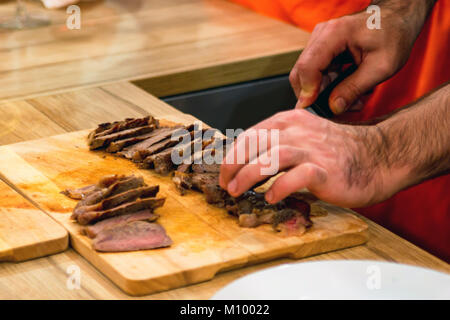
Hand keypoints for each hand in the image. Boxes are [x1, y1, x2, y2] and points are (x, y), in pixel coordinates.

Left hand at [219, 109, 398, 207]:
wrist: (377, 158)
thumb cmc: (338, 152)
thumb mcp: (303, 138)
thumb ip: (279, 145)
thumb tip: (249, 163)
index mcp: (290, 121)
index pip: (251, 134)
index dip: (232, 154)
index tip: (224, 172)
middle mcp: (299, 131)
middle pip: (256, 143)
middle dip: (233, 165)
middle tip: (226, 184)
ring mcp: (313, 149)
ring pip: (272, 157)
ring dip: (249, 175)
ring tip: (237, 191)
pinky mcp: (326, 169)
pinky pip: (297, 177)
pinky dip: (280, 187)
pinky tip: (271, 197)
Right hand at [290, 1, 434, 113]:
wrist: (398, 18)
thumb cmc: (394, 35)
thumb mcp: (381, 67)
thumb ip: (355, 88)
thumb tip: (334, 107)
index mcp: (334, 34)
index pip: (308, 67)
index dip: (307, 92)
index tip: (314, 111)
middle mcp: (321, 35)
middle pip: (301, 72)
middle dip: (314, 96)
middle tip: (334, 111)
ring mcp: (320, 41)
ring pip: (308, 76)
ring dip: (323, 94)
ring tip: (349, 103)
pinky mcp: (324, 49)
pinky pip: (317, 73)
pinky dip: (328, 87)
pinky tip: (346, 93)